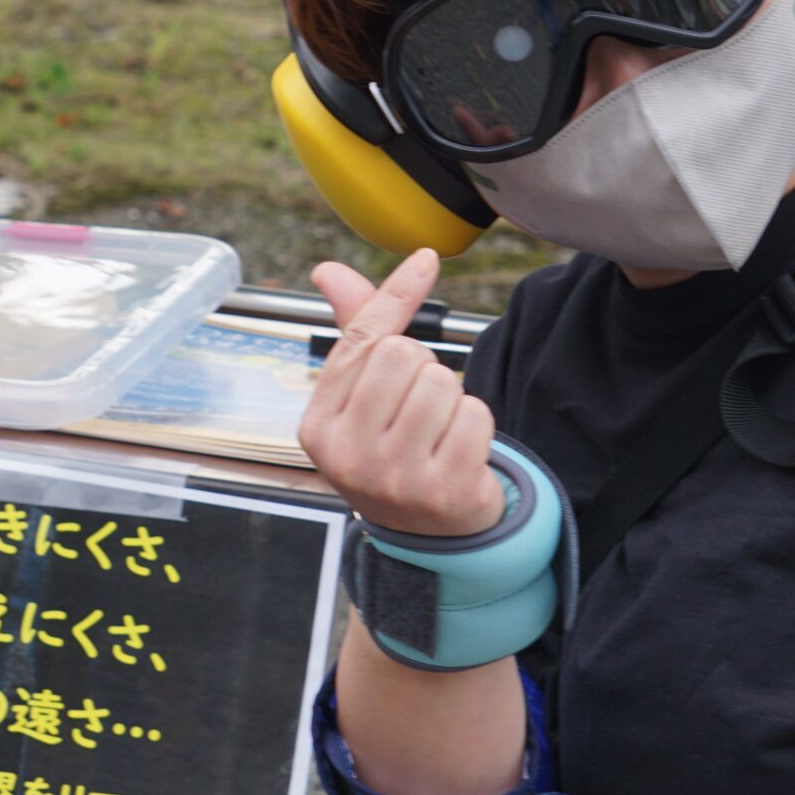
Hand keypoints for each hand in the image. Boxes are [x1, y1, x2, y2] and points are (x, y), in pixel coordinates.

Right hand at [299, 248, 509, 539]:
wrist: (426, 535)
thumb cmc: (390, 449)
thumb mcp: (360, 399)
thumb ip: (354, 331)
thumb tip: (328, 270)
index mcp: (317, 426)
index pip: (361, 341)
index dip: (397, 296)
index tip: (427, 259)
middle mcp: (348, 455)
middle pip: (403, 356)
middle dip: (422, 369)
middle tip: (416, 407)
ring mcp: (394, 477)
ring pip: (443, 384)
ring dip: (452, 398)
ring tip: (437, 430)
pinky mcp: (444, 491)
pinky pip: (475, 417)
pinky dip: (476, 424)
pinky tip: (458, 450)